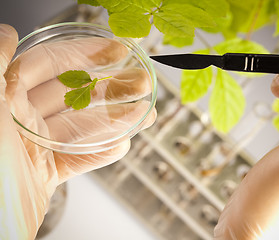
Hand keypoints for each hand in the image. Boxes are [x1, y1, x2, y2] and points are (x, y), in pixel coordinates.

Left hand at [0, 24, 155, 238]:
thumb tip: (5, 34)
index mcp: (7, 98)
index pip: (50, 66)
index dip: (84, 54)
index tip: (116, 50)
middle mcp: (22, 118)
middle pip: (75, 95)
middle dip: (112, 87)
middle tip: (143, 82)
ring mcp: (37, 145)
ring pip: (82, 127)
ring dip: (117, 120)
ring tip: (147, 113)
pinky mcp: (47, 172)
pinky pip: (79, 158)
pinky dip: (102, 150)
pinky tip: (124, 142)